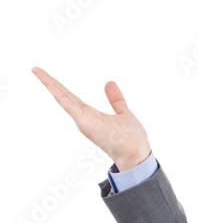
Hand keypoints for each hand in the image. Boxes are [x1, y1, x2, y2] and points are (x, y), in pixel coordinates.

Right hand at [32, 66, 151, 171]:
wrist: (136, 154)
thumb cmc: (131, 139)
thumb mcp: (123, 113)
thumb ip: (115, 99)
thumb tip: (109, 83)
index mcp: (91, 114)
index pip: (71, 97)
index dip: (60, 86)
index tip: (48, 75)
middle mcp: (84, 117)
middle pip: (64, 96)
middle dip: (50, 82)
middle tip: (36, 69)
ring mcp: (83, 120)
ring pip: (63, 98)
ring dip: (50, 84)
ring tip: (37, 71)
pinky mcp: (86, 123)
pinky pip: (70, 106)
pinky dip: (60, 95)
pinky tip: (50, 85)